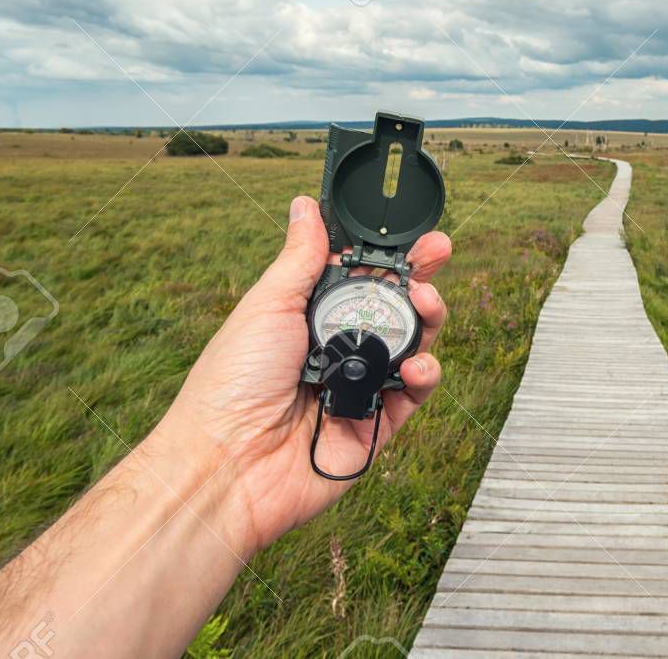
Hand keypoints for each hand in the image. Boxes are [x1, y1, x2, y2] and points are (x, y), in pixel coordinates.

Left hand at [153, 195, 449, 553]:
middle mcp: (338, 350)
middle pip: (395, 309)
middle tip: (439, 252)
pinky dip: (424, 375)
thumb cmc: (232, 381)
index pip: (363, 278)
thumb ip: (301, 258)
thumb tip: (306, 206)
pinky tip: (415, 364)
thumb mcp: (268, 304)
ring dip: (427, 320)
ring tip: (426, 305)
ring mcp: (359, 387)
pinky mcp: (376, 426)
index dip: (393, 257)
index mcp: (309, 317)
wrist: (227, 462)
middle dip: (422, 279)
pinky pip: (414, 395)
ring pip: (412, 347)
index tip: (420, 237)